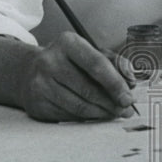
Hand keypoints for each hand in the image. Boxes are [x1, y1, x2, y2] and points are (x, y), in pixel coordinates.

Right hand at [16, 31, 136, 121]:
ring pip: (79, 106)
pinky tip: (96, 115)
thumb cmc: (68, 62)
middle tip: (125, 110)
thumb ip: (115, 63)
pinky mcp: (38, 104)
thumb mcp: (90, 53)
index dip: (115, 83)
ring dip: (101, 113)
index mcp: (67, 43)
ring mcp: (41, 84)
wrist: (29, 72)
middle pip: (88, 89)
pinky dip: (86, 118)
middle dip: (111, 103)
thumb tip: (131, 81)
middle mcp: (50, 61)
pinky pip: (69, 116)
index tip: (129, 97)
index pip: (96, 64)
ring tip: (114, 113)